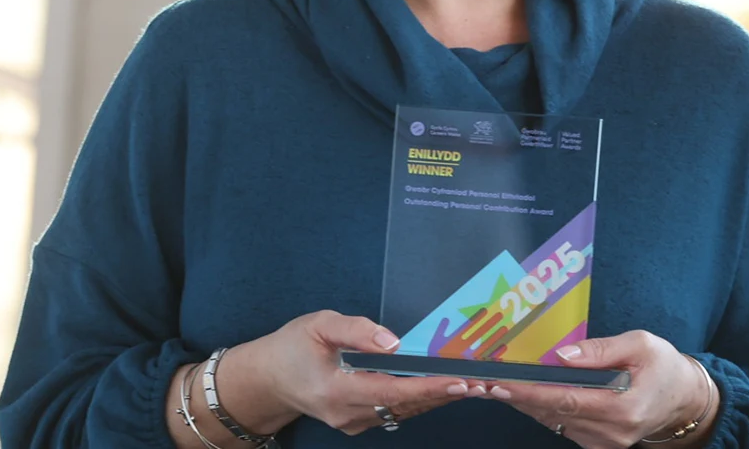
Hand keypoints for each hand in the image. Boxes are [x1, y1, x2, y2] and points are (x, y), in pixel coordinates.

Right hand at [224, 309, 482, 435]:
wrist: (267, 380)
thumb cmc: (291, 347)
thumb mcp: (319, 325)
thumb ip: (356, 330)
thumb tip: (394, 342)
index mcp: (336, 390)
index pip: (392, 391)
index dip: (428, 387)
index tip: (458, 381)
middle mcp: (347, 414)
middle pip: (405, 405)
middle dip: (444, 393)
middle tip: (480, 382)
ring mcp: (353, 423)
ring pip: (403, 412)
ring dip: (436, 398)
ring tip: (471, 385)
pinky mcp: (357, 423)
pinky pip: (394, 412)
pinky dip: (420, 400)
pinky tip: (442, 388)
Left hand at [489, 331, 714, 448]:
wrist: (683, 398)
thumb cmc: (664, 366)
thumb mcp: (640, 345)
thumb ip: (600, 351)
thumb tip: (562, 355)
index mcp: (624, 407)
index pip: (566, 401)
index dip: (530, 394)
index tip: (500, 385)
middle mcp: (611, 432)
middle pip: (553, 414)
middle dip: (516, 397)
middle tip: (481, 383)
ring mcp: (603, 443)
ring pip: (554, 421)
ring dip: (525, 403)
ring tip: (494, 384)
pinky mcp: (598, 443)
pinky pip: (563, 425)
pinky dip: (543, 408)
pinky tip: (525, 393)